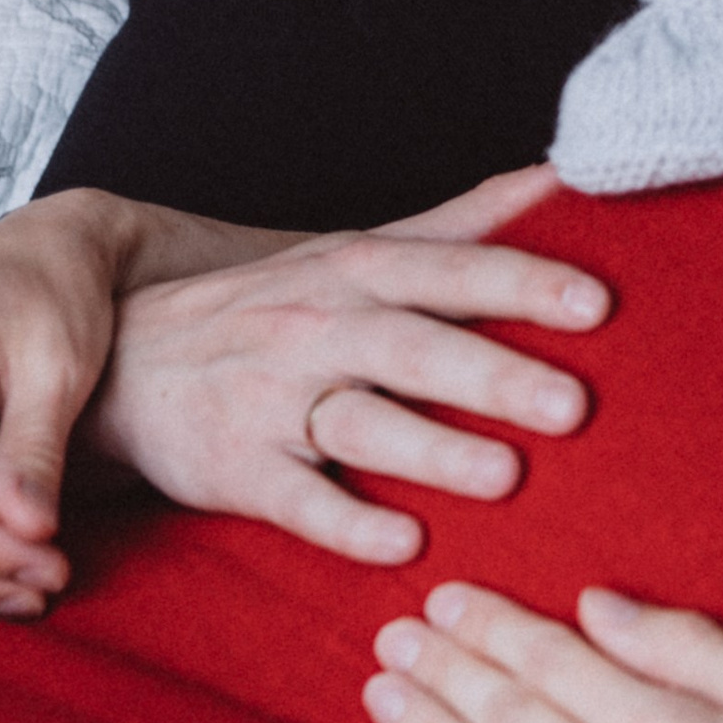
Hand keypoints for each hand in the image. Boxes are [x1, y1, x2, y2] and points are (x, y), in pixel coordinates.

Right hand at [84, 176, 612, 566]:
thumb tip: (560, 177)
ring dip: (434, 451)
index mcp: (358, 270)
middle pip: (415, 348)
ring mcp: (274, 399)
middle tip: (575, 405)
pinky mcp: (237, 468)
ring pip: (361, 423)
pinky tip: (404, 544)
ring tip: (507, 477)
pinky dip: (347, 523)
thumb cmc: (271, 305)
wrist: (125, 362)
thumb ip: (460, 222)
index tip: (597, 303)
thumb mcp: (357, 249)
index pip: (451, 270)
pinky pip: (296, 499)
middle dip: (494, 374)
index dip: (521, 285)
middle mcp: (319, 326)